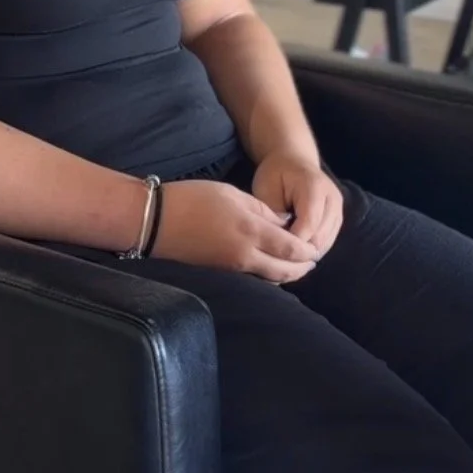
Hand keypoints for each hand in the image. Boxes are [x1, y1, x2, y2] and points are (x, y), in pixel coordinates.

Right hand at [154, 179, 319, 283]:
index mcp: (250, 231)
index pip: (291, 248)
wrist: (156, 221)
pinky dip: (268, 275)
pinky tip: (270, 265)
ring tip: (296, 264)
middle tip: (313, 260)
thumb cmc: (193, 199)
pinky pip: (254, 278)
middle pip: (285, 270)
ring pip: (270, 278)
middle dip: (302, 267)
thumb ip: (262, 210)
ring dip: (287, 273)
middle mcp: (245, 255)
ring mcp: (232, 267)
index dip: (308, 251)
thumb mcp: (232, 194)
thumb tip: (283, 224)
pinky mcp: (221, 272)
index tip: (316, 246)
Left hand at [251, 152, 343, 258]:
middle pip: (319, 238)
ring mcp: (338, 210)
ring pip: (324, 244)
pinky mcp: (337, 219)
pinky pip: (327, 242)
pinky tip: (296, 247)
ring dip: (305, 251)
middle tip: (276, 254)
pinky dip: (311, 248)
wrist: (293, 160)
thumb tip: (280, 240)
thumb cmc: (275, 174)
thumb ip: (274, 214)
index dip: (291, 243)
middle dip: (298, 251)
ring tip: (285, 251)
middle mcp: (332, 200)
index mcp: (314, 188)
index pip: (308, 226)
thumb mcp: (267, 189)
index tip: (272, 249)